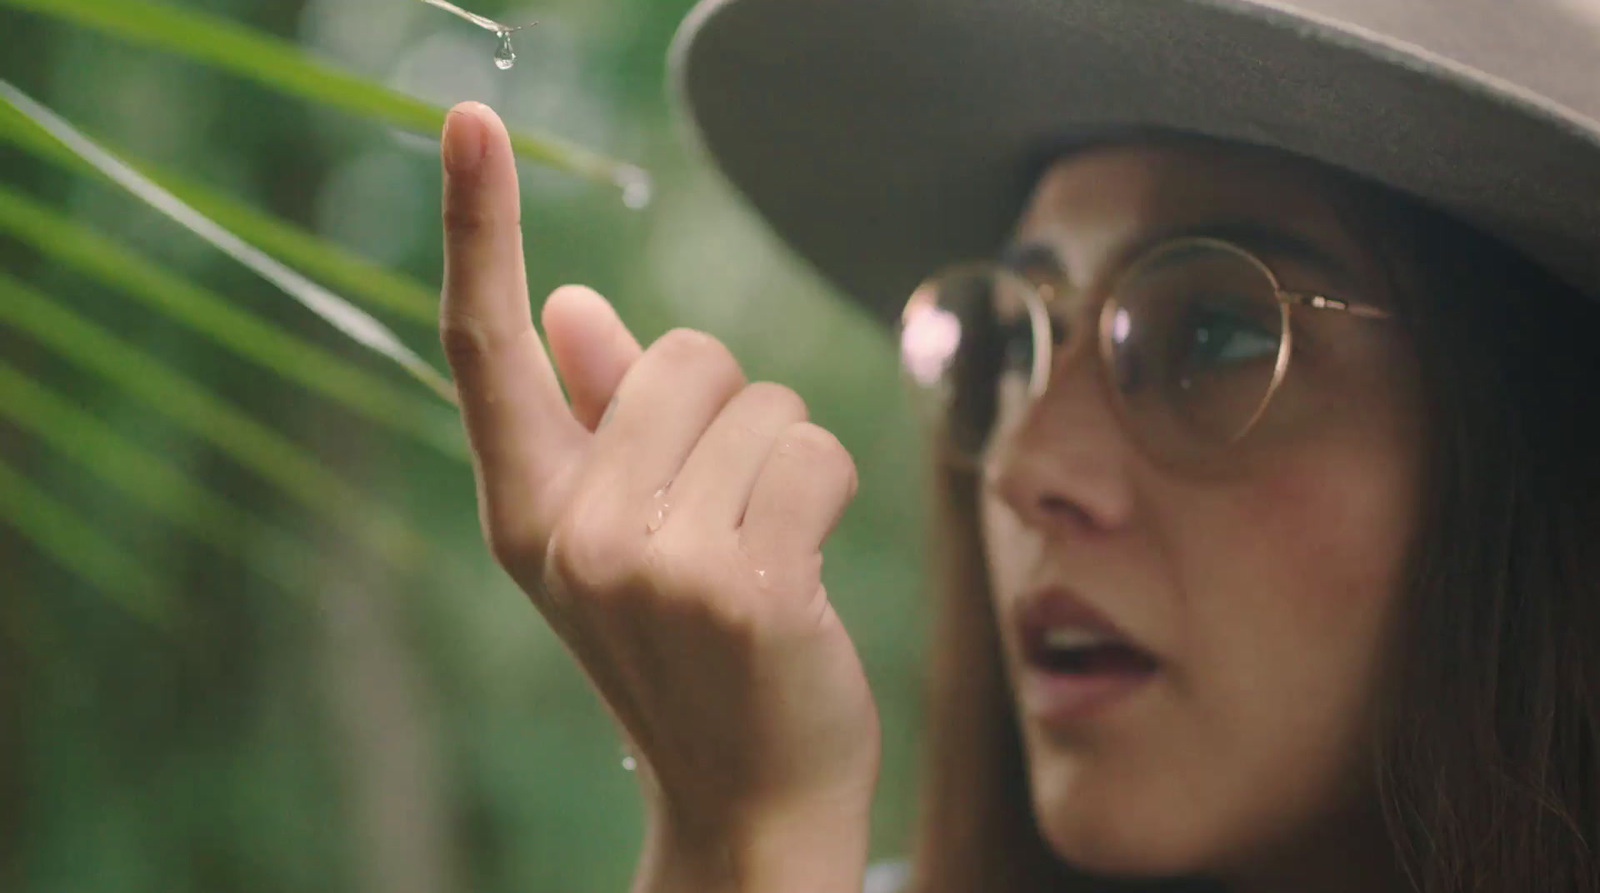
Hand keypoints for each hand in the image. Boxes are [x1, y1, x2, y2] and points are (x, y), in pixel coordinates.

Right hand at [437, 102, 880, 882]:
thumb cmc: (694, 649)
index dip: (478, 226)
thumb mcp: (625, 535)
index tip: (470, 122)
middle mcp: (572, 533)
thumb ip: (599, 416)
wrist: (750, 798)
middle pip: (679, 352)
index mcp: (528, 510)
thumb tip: (569, 305)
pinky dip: (828, 492)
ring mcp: (653, 565)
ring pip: (758, 401)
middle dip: (730, 410)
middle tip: (729, 512)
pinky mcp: (744, 586)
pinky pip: (812, 451)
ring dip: (784, 459)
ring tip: (766, 551)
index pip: (486, 347)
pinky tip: (805, 568)